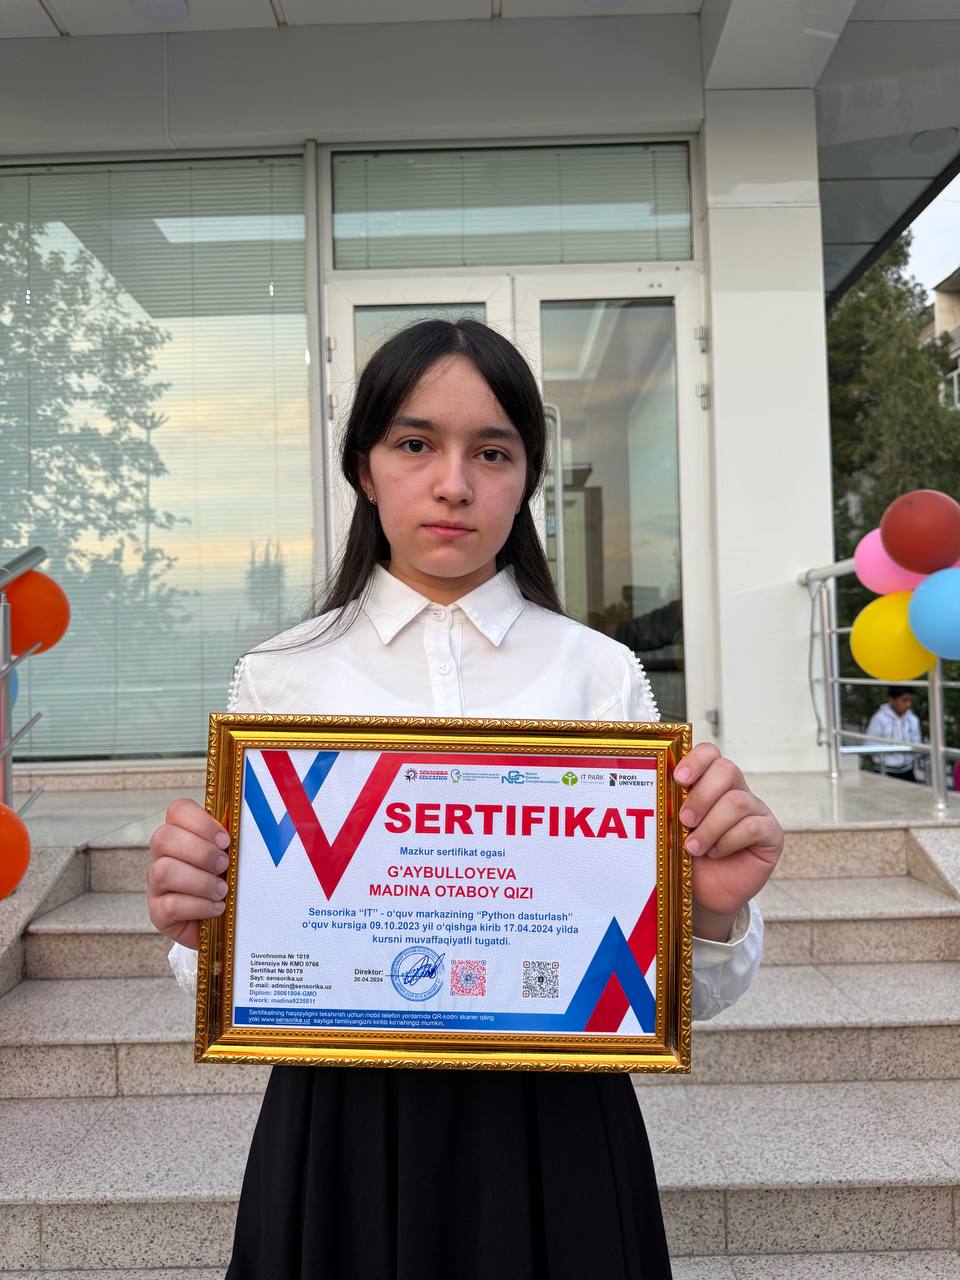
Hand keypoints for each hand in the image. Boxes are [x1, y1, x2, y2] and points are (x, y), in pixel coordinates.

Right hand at [146, 797, 230, 950]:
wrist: (221, 923)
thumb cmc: (228, 881)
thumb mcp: (233, 857)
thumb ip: (236, 841)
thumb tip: (264, 827)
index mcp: (180, 833)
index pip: (177, 810)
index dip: (201, 822)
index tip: (226, 840)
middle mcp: (161, 855)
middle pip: (163, 837)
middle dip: (200, 852)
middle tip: (224, 865)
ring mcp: (155, 885)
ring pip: (163, 871)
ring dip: (200, 881)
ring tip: (223, 890)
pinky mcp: (158, 913)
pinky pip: (170, 905)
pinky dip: (199, 906)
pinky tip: (217, 908)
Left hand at [674, 743, 782, 941]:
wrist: (705, 894)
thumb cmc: (688, 858)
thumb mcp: (674, 831)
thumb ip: (670, 810)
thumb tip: (652, 795)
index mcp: (710, 782)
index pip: (711, 753)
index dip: (696, 760)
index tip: (678, 779)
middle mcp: (736, 790)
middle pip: (726, 770)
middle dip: (701, 796)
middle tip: (684, 820)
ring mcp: (756, 811)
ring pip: (737, 802)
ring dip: (710, 827)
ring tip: (693, 847)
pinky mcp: (771, 833)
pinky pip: (753, 827)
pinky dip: (729, 841)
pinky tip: (716, 853)